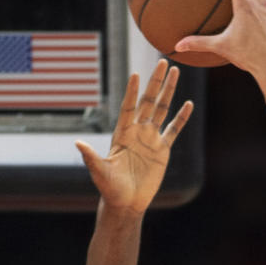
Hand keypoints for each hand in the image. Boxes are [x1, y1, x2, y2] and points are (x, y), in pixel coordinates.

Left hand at [76, 60, 192, 213]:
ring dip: (169, 92)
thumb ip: (90, 157)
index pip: (128, 107)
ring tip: (176, 72)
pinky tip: (188, 104)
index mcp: (122, 134)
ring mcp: (151, 139)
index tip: (135, 75)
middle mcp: (137, 132)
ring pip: (162, 110)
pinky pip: (174, 130)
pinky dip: (181, 118)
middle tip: (164, 62)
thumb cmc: (110, 188)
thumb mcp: (100, 172)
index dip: (131, 92)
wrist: (126, 203)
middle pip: (148, 102)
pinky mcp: (162, 150)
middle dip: (156, 82)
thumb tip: (77, 143)